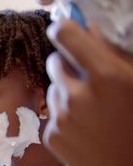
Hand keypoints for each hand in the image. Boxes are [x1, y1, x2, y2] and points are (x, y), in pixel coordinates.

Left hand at [44, 19, 132, 165]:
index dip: (64, 30)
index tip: (68, 31)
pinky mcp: (51, 137)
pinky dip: (65, 117)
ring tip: (96, 111)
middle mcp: (78, 94)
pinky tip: (88, 130)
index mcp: (107, 75)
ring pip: (54, 88)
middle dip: (70, 65)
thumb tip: (90, 28)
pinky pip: (52, 113)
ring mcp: (61, 117)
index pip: (63, 34)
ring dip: (68, 92)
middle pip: (55, 61)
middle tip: (92, 81)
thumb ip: (114, 53)